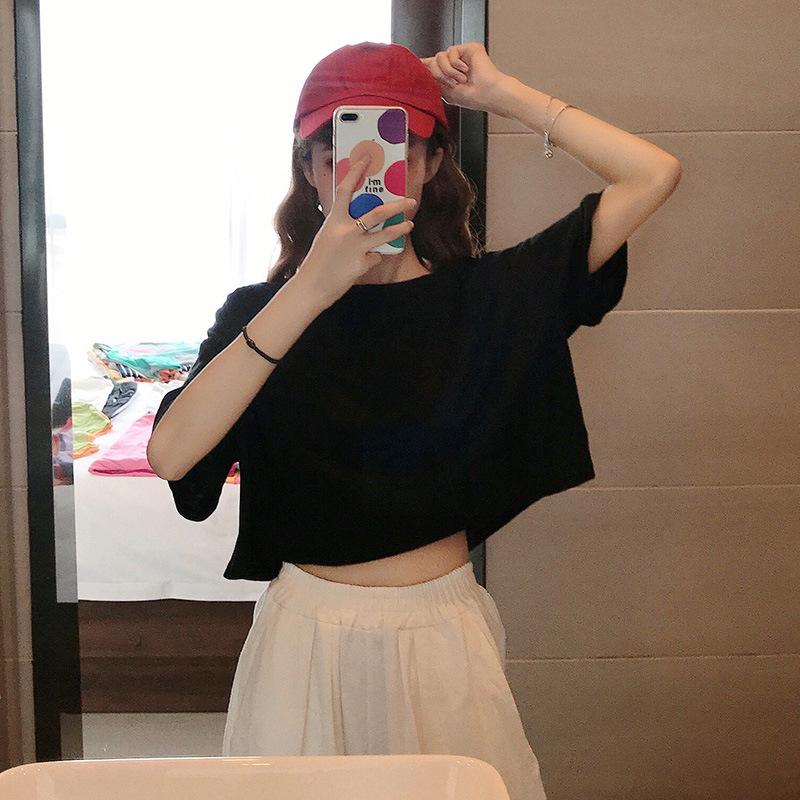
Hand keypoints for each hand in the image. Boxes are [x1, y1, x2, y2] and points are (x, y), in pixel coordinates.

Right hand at [294, 158, 416, 308]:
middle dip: (397, 206)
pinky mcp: (362, 264)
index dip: (355, 172)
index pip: (345, 190)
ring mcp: (355, 248)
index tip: (366, 158)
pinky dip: (374, 258)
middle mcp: (346, 231)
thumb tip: (359, 217)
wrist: (312, 286)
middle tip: (410, 201)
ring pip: (385, 234)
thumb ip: (342, 226)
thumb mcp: (326, 236)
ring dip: (400, 229)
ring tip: (409, 226)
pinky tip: (363, 263)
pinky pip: (376, 256)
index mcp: (333, 221)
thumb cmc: (318, 261)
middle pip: (377, 212)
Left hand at [421, 43, 506, 114]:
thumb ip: (433, 81)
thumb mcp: (446, 92)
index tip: (413, 63)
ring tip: (460, 79)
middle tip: (451, 83)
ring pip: (440, 56)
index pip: (432, 67)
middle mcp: (453, 65)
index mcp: (448, 77)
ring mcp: (460, 57)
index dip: (422, 64)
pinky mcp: (467, 49)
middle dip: (439, 75)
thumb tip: (421, 70)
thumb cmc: (472, 97)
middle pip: (433, 62)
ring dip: (448, 71)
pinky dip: (456, 63)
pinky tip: (465, 70)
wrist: (487, 93)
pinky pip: (451, 51)